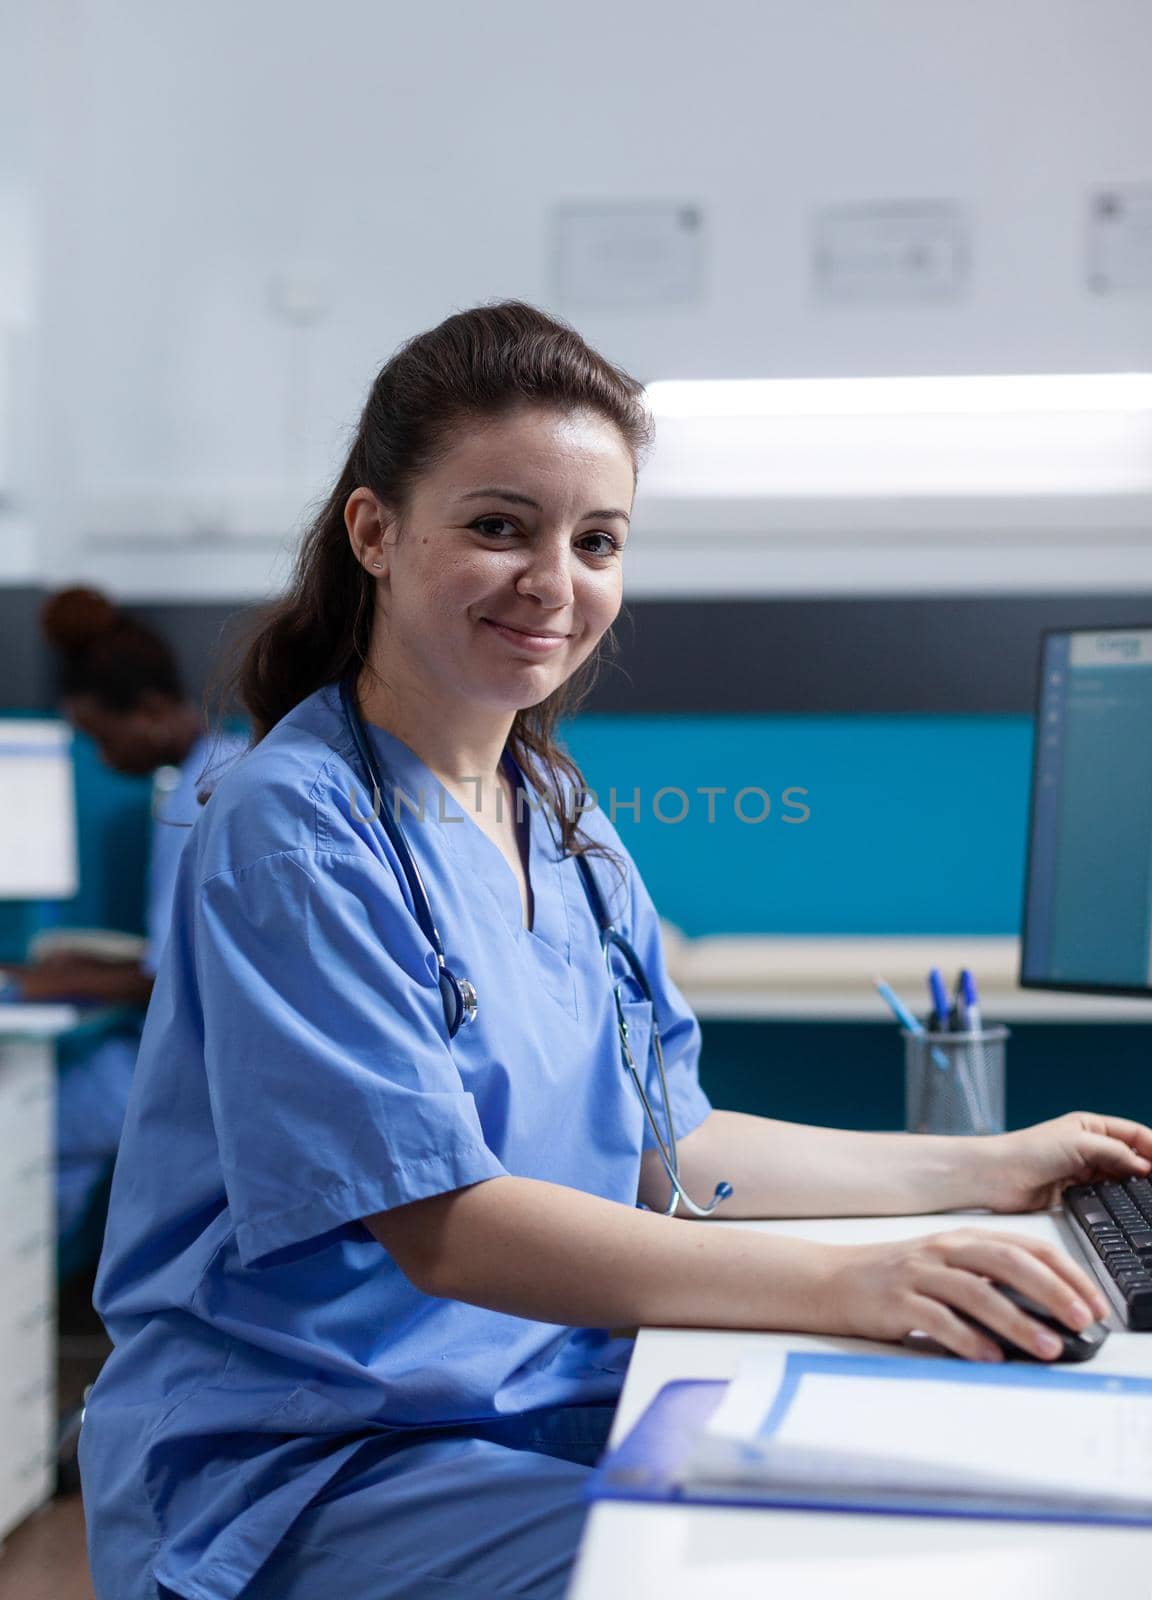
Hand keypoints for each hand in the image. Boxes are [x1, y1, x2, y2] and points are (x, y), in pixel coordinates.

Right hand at [821, 1226, 1110, 1361]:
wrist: (830, 1280)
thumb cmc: (894, 1279)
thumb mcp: (944, 1267)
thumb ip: (988, 1281)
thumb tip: (1045, 1314)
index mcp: (961, 1239)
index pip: (1025, 1247)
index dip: (1065, 1272)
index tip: (1094, 1301)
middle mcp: (943, 1251)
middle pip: (1007, 1263)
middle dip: (1052, 1291)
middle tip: (1082, 1320)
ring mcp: (917, 1274)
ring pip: (976, 1292)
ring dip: (1017, 1322)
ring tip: (1047, 1347)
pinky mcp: (895, 1302)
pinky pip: (937, 1320)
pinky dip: (968, 1339)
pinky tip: (990, 1358)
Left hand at [978, 1111, 1151, 1213]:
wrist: (995, 1178)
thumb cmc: (1027, 1150)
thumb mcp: (1078, 1144)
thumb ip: (1115, 1153)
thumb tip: (1145, 1166)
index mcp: (1090, 1126)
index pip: (1135, 1134)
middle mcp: (1089, 1147)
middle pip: (1131, 1157)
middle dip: (1149, 1169)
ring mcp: (1083, 1171)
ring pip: (1121, 1179)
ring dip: (1136, 1187)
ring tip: (1149, 1197)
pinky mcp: (1076, 1194)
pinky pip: (1106, 1196)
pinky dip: (1119, 1201)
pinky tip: (1129, 1208)